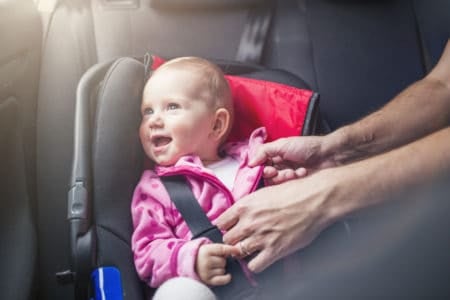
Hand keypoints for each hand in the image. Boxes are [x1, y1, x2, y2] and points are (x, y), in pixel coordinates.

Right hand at [195, 243, 240, 285]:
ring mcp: (206, 272)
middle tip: (215, 260)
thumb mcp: (209, 248)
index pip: (222, 249)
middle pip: (223, 261)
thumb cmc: (203, 255)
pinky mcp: (208, 280)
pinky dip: (226, 278)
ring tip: (214, 267)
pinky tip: (227, 275)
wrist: (192, 265)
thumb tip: (236, 250)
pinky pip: (222, 280)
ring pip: (223, 270)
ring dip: (221, 269)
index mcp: (205, 250)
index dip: (231, 249)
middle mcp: (205, 261)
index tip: (237, 250)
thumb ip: (221, 248)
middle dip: (222, 260)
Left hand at [215, 170, 336, 272]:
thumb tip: (240, 214)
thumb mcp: (264, 193)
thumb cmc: (294, 192)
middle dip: (234, 239)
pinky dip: (256, 264)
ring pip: (237, 253)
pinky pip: (255, 266)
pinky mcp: (275, 250)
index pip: (220, 222)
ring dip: (244, 252)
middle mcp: (249, 222)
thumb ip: (249, 205)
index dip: (226, 226)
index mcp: (245, 206)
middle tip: (243, 238)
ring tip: (253, 248)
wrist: (315, 199)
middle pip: (227, 239)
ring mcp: (261, 237)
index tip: (232, 228)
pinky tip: (262, 257)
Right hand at [249, 136, 337, 184]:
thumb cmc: (307, 147)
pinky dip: (294, 180)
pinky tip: (302, 173)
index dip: (260, 170)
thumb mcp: (282, 144)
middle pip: (266, 177)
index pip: (259, 166)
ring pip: (276, 184)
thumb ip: (264, 151)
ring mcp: (287, 176)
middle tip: (277, 171)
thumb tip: (250, 163)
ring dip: (284, 177)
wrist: (329, 155)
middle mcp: (278, 166)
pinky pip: (287, 188)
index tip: (266, 170)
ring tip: (294, 172)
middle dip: (272, 175)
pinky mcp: (295, 186)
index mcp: (273, 156)